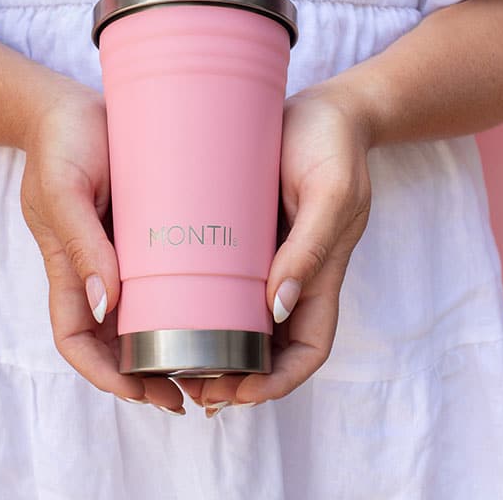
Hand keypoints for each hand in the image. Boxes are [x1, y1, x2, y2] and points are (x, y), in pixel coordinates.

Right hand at [21, 83, 183, 412]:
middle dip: (145, 374)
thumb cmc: (61, 144)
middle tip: (191, 393)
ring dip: (168, 345)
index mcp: (68, 267)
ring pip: (141, 314)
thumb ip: (82, 242)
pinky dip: (182, 300)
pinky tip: (215, 308)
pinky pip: (163, 273)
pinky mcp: (147, 227)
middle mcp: (96, 267)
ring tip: (210, 365)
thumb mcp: (65, 190)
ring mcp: (121, 250)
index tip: (142, 391)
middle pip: (113, 340)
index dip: (103, 373)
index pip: (75, 339)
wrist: (74, 106)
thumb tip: (106, 307)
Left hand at [179, 84, 371, 412]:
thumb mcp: (330, 193)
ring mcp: (266, 254)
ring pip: (242, 318)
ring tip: (173, 360)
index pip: (307, 348)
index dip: (279, 381)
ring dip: (215, 347)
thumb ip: (311, 248)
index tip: (239, 394)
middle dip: (237, 376)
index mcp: (320, 274)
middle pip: (269, 346)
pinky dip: (203, 301)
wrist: (321, 108)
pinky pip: (224, 276)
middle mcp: (291, 273)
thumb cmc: (332, 146)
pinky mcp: (242, 230)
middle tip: (191, 385)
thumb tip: (277, 310)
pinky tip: (170, 305)